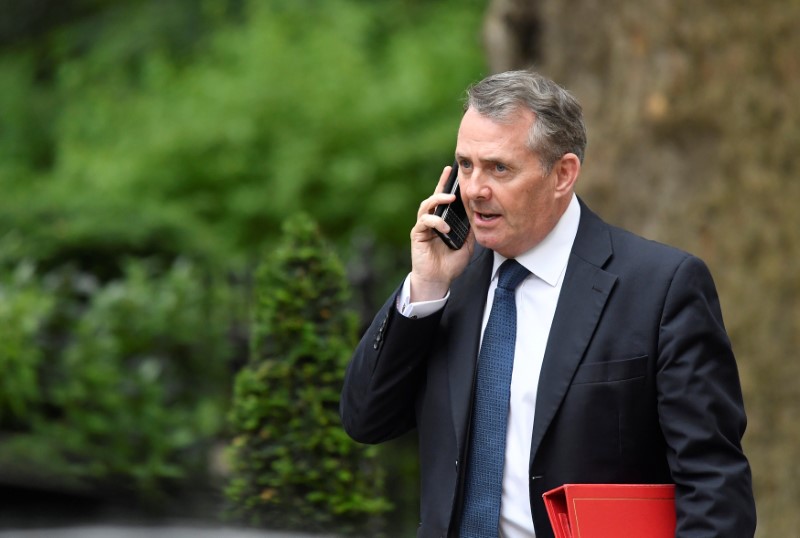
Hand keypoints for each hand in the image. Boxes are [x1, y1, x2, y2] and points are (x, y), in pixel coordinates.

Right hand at [409, 165, 473, 301]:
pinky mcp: (418, 234)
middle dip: (441, 184)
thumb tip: (478, 215)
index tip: (454, 171)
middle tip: (449, 173)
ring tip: (450, 198)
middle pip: (434, 197)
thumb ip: (470, 230)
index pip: (445, 200)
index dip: (448, 185)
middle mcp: (431, 220)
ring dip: (438, 200)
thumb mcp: (467, 244)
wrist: (438, 280)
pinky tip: (445, 226)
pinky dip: (435, 221)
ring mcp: (423, 227)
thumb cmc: (450, 263)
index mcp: (442, 221)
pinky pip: (424, 222)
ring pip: (426, 206)